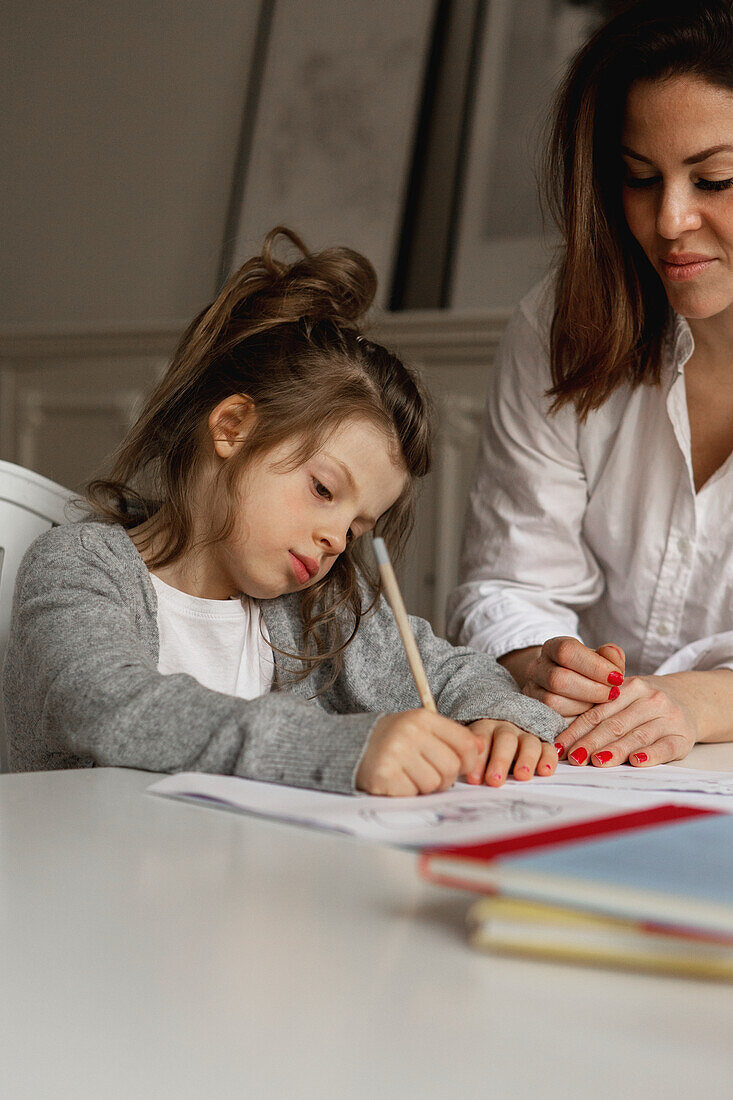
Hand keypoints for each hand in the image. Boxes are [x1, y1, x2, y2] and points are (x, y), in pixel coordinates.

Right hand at [356, 709, 482, 795]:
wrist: (353, 747)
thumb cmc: (395, 741)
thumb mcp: (421, 729)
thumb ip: (451, 737)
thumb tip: (482, 747)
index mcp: (422, 718)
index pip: (464, 743)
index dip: (469, 760)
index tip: (459, 765)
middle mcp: (409, 732)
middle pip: (451, 767)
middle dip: (445, 777)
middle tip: (430, 773)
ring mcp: (395, 754)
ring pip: (433, 783)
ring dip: (425, 786)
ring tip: (411, 775)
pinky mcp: (385, 775)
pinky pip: (413, 793)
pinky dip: (408, 792)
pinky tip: (398, 781)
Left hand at [465, 718, 558, 786]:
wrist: (504, 732)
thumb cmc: (485, 750)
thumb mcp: (474, 752)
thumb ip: (472, 762)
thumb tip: (467, 778)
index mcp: (485, 728)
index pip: (481, 740)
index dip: (478, 760)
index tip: (474, 780)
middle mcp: (507, 729)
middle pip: (505, 739)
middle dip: (500, 760)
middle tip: (495, 781)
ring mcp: (526, 735)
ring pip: (529, 743)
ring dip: (526, 760)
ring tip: (522, 776)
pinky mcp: (543, 744)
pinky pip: (548, 749)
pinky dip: (548, 759)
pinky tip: (545, 772)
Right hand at [515, 637, 625, 717]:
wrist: (562, 679)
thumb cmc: (586, 669)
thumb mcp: (600, 658)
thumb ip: (611, 658)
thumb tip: (615, 669)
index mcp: (553, 647)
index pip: (567, 651)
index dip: (594, 665)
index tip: (617, 677)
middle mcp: (537, 667)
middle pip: (558, 679)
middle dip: (592, 690)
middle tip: (613, 694)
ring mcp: (532, 690)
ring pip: (553, 702)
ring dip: (584, 705)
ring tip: (601, 704)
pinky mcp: (535, 711)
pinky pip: (553, 718)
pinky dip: (575, 717)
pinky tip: (589, 713)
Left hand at [558, 675, 697, 767]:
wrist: (690, 700)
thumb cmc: (645, 704)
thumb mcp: (624, 696)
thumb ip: (599, 709)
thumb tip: (564, 738)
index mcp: (629, 687)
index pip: (597, 712)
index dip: (576, 730)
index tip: (559, 747)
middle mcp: (650, 699)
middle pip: (615, 725)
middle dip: (591, 743)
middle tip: (574, 758)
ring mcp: (668, 718)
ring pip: (637, 736)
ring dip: (616, 750)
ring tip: (597, 761)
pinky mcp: (683, 736)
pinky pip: (665, 747)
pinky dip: (650, 754)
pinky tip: (636, 761)